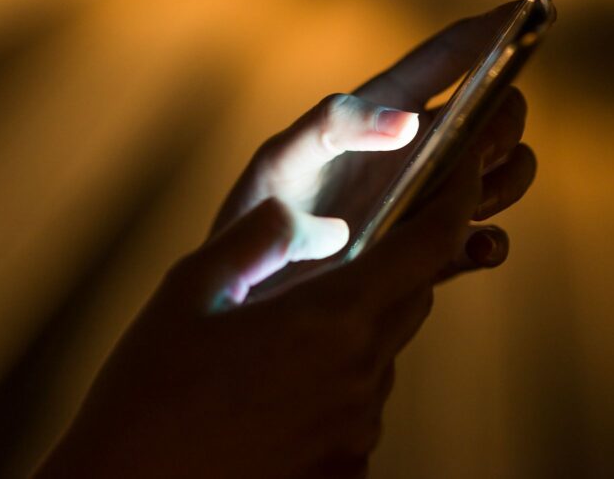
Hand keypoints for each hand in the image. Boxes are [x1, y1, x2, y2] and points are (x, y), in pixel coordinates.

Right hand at [36, 2, 539, 476]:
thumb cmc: (148, 390)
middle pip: (410, 298)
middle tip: (347, 250)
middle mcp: (360, 375)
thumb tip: (304, 219)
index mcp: (329, 319)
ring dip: (357, 328)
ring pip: (381, 354)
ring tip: (281, 334)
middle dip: (395, 264)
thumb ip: (255, 239)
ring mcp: (356, 430)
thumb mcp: (188, 293)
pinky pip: (359, 406)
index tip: (465, 166)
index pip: (428, 247)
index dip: (456, 198)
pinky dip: (336, 382)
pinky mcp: (345, 469)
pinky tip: (274, 389)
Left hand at [212, 1, 536, 287]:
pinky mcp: (431, 251)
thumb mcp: (284, 158)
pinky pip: (484, 241)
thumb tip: (408, 122)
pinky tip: (475, 249)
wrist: (253, 286)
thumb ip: (333, 126)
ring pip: (504, 174)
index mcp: (383, 109)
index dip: (490, 30)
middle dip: (502, 124)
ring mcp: (429, 198)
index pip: (446, 57)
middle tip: (474, 150)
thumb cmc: (258, 209)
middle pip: (497, 116)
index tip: (531, 12)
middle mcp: (416, 148)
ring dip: (506, 181)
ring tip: (468, 203)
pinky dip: (492, 244)